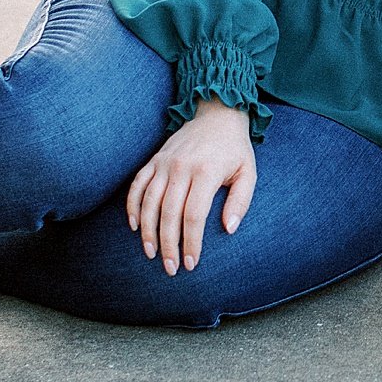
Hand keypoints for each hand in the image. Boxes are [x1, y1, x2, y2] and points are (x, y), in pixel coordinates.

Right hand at [125, 99, 256, 273]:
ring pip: (149, 202)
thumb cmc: (235, 149)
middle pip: (169, 213)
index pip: (194, 215)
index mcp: (206, 172)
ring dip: (148, 231)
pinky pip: (137, 185)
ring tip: (151, 253)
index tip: (191, 263)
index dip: (191, 242)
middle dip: (168, 245)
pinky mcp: (155, 159)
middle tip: (171, 268)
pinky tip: (135, 226)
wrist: (217, 114)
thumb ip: (240, 201)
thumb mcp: (248, 173)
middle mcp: (182, 167)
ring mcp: (165, 163)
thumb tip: (229, 229)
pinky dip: (133, 206)